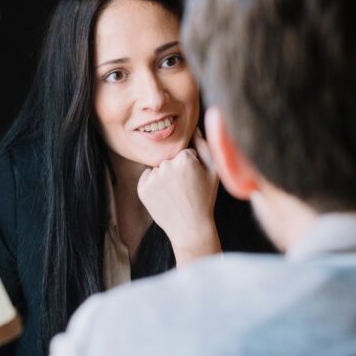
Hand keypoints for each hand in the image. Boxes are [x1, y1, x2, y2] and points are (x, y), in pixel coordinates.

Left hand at [137, 128, 220, 266]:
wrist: (190, 228)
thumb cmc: (205, 199)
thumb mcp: (213, 171)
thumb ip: (205, 146)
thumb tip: (195, 127)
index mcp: (185, 158)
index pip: (184, 152)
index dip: (192, 165)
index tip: (196, 179)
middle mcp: (166, 165)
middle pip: (170, 158)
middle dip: (176, 169)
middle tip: (186, 187)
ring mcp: (152, 178)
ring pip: (158, 168)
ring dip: (165, 177)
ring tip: (176, 193)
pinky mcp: (142, 189)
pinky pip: (147, 178)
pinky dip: (154, 185)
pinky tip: (165, 197)